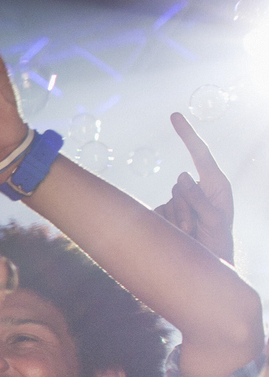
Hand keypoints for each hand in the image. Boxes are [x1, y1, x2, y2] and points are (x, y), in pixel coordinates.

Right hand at [152, 112, 234, 263]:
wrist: (207, 261)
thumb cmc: (217, 240)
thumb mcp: (213, 218)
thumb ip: (198, 197)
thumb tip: (182, 174)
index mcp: (216, 184)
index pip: (200, 153)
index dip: (187, 134)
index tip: (174, 115)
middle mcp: (199, 189)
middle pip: (179, 185)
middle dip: (184, 206)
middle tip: (193, 227)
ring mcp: (182, 201)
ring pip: (169, 200)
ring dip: (177, 218)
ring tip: (190, 233)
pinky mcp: (168, 213)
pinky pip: (159, 212)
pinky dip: (168, 223)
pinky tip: (180, 234)